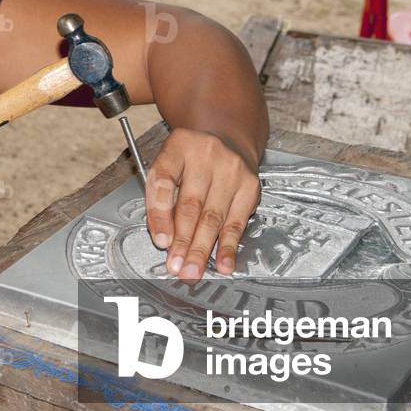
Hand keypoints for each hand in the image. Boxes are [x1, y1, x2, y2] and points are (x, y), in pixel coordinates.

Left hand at [144, 128, 260, 281]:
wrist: (227, 139)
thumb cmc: (190, 159)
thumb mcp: (168, 165)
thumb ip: (160, 197)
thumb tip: (163, 239)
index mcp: (178, 145)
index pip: (164, 182)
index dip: (160, 215)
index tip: (160, 241)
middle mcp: (207, 154)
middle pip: (191, 205)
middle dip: (182, 241)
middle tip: (175, 266)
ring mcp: (232, 169)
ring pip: (213, 217)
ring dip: (202, 249)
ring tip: (193, 270)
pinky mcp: (250, 185)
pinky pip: (236, 222)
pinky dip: (228, 246)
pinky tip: (223, 263)